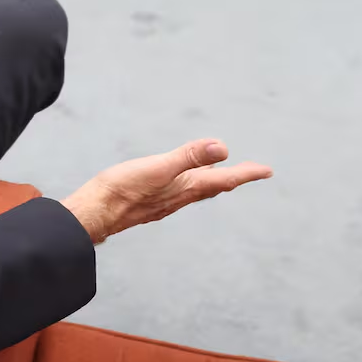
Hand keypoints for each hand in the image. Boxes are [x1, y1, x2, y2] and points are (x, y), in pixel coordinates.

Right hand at [61, 138, 271, 244]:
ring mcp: (165, 201)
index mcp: (185, 187)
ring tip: (224, 176)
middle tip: (252, 172)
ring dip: (215, 182)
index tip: (267, 171)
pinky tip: (183, 183)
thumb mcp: (157, 167)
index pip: (224, 179)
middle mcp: (179, 197)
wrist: (94, 213)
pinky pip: (181, 192)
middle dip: (234, 178)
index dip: (247, 173)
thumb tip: (222, 148)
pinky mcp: (151, 201)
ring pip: (198, 190)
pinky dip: (193, 184)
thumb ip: (188, 157)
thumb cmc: (122, 190)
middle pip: (214, 186)